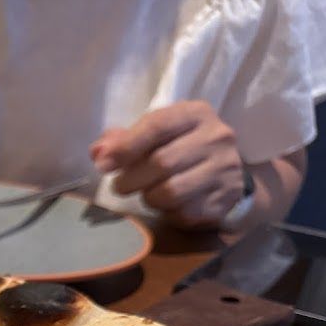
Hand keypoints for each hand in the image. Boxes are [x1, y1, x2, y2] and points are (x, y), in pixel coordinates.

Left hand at [91, 101, 244, 228]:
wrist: (223, 175)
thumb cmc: (177, 149)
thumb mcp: (153, 137)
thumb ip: (122, 141)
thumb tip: (98, 152)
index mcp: (195, 113)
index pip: (156, 126)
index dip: (125, 147)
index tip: (104, 165)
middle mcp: (217, 136)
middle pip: (161, 162)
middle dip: (131, 179)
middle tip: (119, 186)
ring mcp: (226, 168)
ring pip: (171, 192)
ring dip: (149, 198)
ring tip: (148, 192)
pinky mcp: (227, 197)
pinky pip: (184, 212)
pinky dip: (168, 212)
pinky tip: (170, 205)